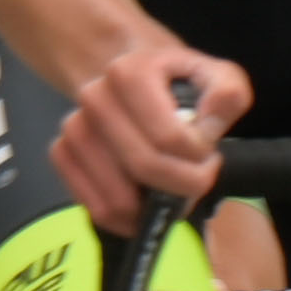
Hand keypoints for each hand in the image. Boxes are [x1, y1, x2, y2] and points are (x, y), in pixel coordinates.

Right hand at [46, 35, 243, 240]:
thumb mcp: (217, 77)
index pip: (169, 138)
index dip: (199, 158)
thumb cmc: (178, 85)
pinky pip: (96, 208)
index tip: (209, 154)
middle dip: (182, 185)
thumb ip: (227, 94)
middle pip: (144, 168)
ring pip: (118, 198)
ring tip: (170, 186)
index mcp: (130, 72)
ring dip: (154, 206)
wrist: (133, 81)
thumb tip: (209, 125)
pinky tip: (145, 200)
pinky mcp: (62, 154)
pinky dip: (127, 218)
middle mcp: (94, 97)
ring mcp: (73, 128)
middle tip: (197, 177)